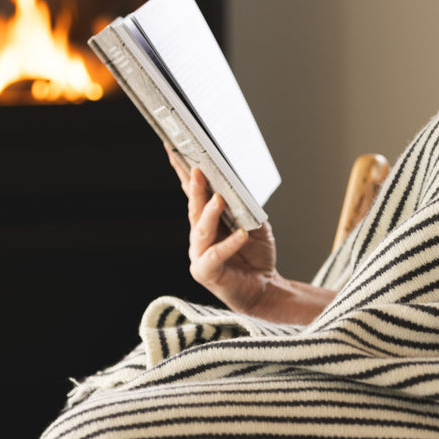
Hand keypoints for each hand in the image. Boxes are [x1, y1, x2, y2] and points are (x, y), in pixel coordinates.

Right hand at [166, 146, 278, 315]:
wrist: (263, 288)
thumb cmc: (256, 256)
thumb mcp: (254, 224)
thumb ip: (245, 207)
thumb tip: (240, 185)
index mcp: (207, 221)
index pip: (193, 193)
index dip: (184, 173)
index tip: (175, 150)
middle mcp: (199, 236)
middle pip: (193, 207)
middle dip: (194, 187)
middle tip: (197, 168)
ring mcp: (199, 254)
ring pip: (200, 230)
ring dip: (208, 212)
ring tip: (218, 198)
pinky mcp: (206, 272)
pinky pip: (214, 255)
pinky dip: (228, 244)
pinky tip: (241, 234)